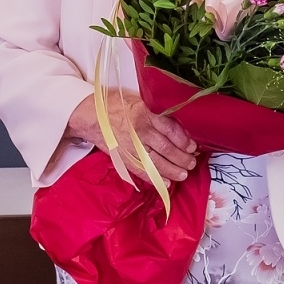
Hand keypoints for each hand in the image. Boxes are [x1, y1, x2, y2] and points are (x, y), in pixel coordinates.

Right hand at [64, 93, 198, 181]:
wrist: (90, 115)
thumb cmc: (116, 105)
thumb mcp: (139, 101)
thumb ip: (156, 112)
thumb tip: (179, 125)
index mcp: (145, 113)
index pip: (170, 129)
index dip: (184, 140)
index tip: (193, 147)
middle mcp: (139, 130)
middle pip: (166, 147)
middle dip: (182, 158)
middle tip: (192, 163)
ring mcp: (130, 146)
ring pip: (156, 161)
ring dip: (173, 170)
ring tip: (184, 174)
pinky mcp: (123, 157)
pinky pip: (141, 170)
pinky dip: (155, 178)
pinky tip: (166, 183)